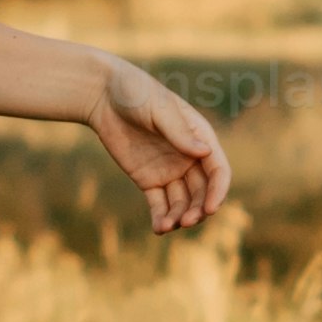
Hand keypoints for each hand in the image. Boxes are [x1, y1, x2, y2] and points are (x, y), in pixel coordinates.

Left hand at [88, 57, 231, 234]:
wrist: (103, 95)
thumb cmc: (136, 93)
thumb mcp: (158, 109)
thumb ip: (179, 132)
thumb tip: (206, 152)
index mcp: (200, 138)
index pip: (218, 170)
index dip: (218, 191)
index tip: (210, 208)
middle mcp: (189, 158)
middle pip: (202, 191)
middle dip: (197, 209)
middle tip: (185, 222)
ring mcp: (169, 170)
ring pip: (182, 201)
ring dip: (179, 216)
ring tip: (168, 226)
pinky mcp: (149, 180)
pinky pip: (159, 204)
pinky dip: (161, 217)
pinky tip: (159, 228)